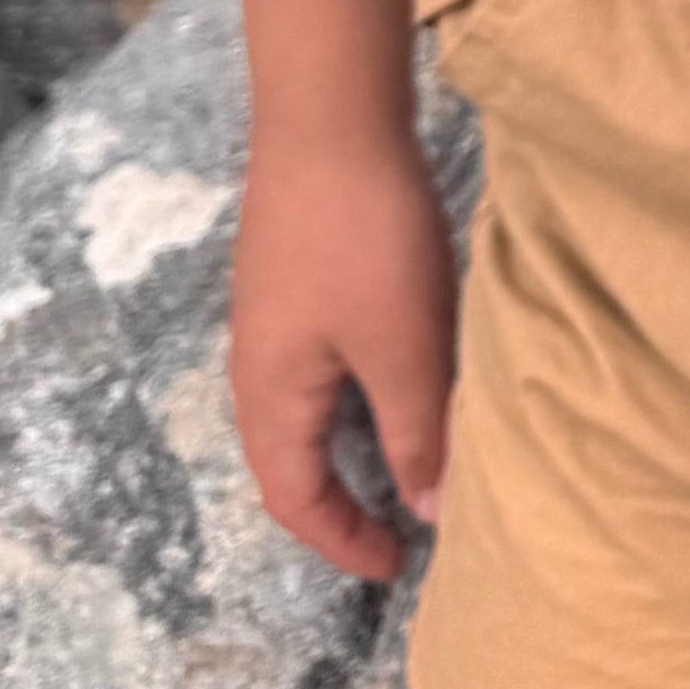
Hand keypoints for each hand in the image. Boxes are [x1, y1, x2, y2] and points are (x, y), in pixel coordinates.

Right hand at [227, 123, 456, 579]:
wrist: (333, 121)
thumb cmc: (366, 238)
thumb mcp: (403, 346)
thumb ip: (418, 430)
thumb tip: (430, 513)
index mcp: (272, 398)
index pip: (296, 500)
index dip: (343, 540)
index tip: (395, 567)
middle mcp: (260, 366)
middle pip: (296, 459)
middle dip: (346, 501)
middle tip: (408, 522)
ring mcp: (276, 316)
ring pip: (314, 407)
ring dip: (358, 442)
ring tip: (418, 456)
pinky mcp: (302, 274)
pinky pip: (326, 360)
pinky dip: (363, 390)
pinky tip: (409, 370)